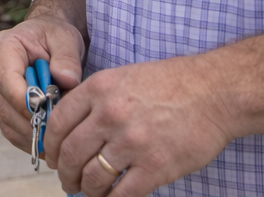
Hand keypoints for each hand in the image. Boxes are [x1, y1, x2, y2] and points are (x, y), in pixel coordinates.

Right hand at [0, 11, 86, 154]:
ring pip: (6, 120)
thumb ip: (67, 59)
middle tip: (60, 131)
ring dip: (31, 133)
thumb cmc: (55, 37)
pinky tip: (47, 140)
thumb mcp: (66, 39)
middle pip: (6, 105)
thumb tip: (67, 81)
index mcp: (3, 46)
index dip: (28, 102)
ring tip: (57, 137)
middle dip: (33, 122)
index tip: (53, 115)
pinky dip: (27, 138)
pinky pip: (9, 128)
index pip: (8, 81)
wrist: (48, 39)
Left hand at [43, 55, 233, 196]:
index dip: (50, 146)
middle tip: (67, 181)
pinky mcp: (155, 166)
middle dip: (65, 173)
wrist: (214, 93)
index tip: (52, 157)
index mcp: (99, 89)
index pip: (58, 123)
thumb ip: (94, 100)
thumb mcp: (122, 78)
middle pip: (71, 153)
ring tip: (88, 192)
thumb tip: (69, 128)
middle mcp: (110, 115)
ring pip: (93, 178)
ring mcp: (132, 142)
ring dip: (86, 190)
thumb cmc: (170, 84)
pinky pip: (122, 194)